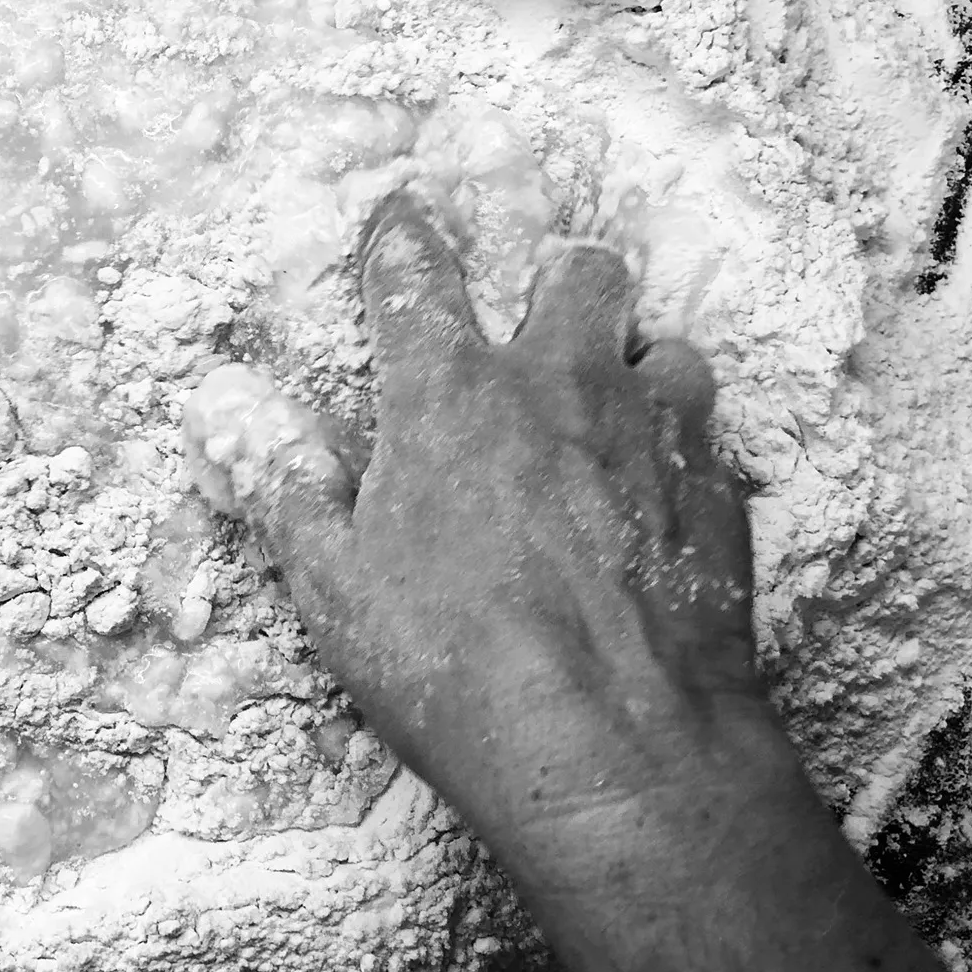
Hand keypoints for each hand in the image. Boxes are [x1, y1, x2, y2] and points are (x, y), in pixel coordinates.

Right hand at [186, 189, 776, 883]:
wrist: (617, 750)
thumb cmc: (453, 667)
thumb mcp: (333, 590)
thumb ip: (293, 494)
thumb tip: (249, 431)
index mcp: (448, 392)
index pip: (415, 275)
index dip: (402, 239)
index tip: (400, 221)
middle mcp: (559, 383)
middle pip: (578, 271)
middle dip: (558, 282)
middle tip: (537, 330)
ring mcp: (654, 431)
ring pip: (665, 346)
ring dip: (635, 371)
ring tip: (611, 426)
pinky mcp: (722, 494)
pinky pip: (708, 438)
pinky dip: (680, 456)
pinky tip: (658, 510)